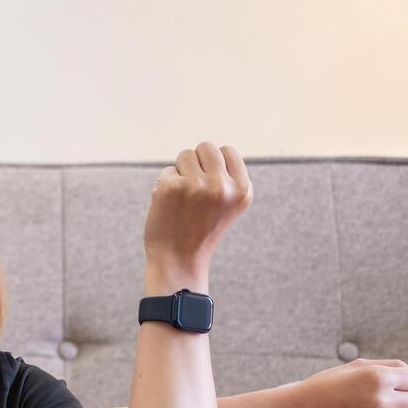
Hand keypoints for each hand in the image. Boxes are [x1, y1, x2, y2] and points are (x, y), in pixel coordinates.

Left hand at [143, 141, 252, 272]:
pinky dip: (165, 185)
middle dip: (196, 162)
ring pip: (185, 155)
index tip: (208, 185)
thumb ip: (226, 178)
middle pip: (206, 147)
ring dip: (180, 172)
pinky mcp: (172, 187)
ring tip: (182, 199)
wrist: (178, 260)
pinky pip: (167, 172)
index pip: (227, 151)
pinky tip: (169, 206)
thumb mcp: (227, 204)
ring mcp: (196, 185)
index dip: (214, 164)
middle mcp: (223, 186)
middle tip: (192, 189)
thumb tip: (213, 149)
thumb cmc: (200, 231)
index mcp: (243, 190)